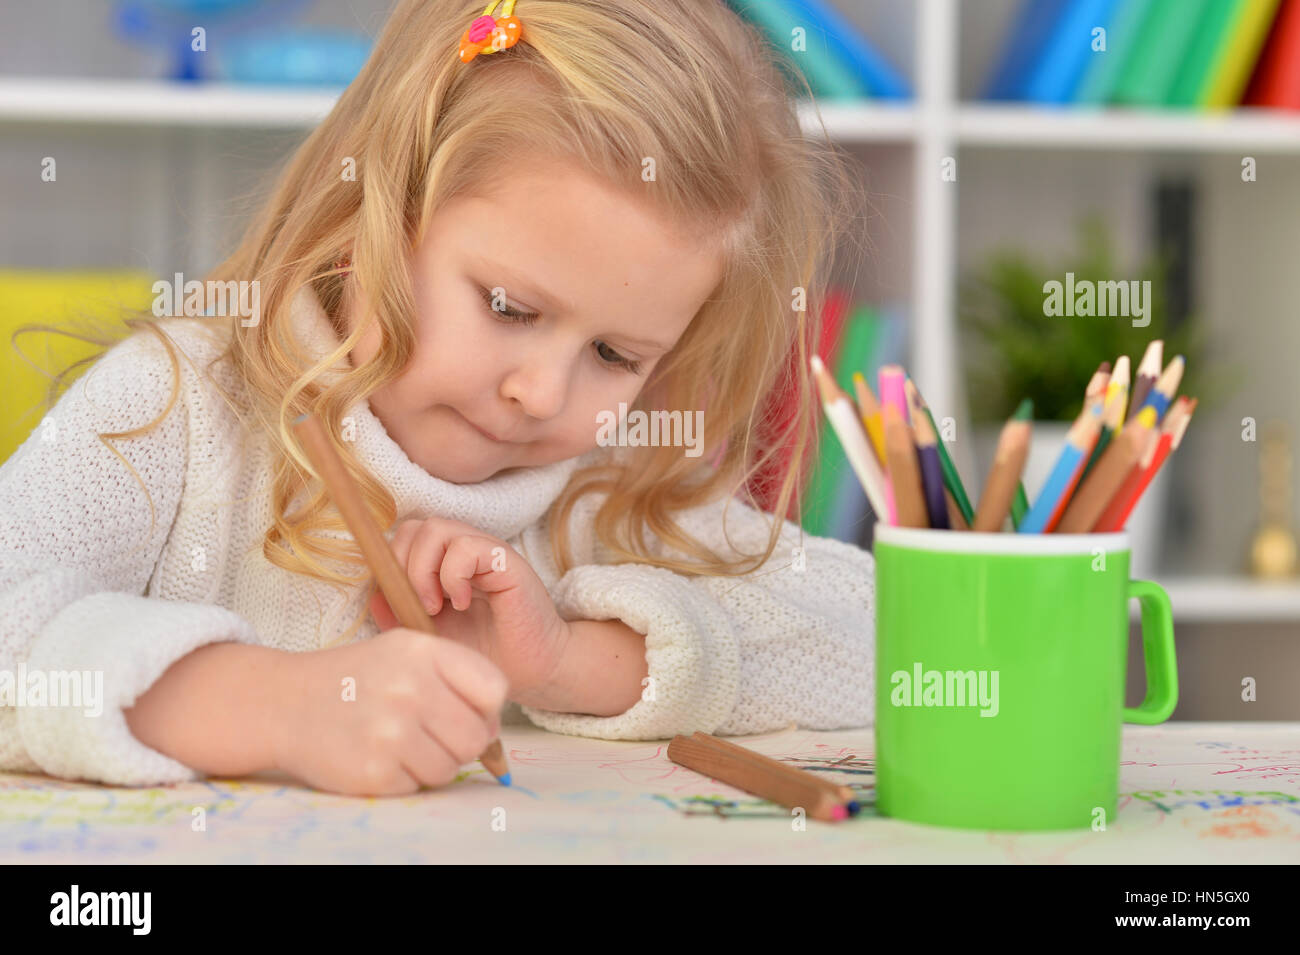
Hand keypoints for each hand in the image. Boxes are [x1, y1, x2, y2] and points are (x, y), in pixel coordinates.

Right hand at [272, 628, 508, 795]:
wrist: (284, 703)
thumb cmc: (355, 678)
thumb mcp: (404, 651)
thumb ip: (456, 676)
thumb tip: (494, 727)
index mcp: (423, 652)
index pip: (494, 689)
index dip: (487, 708)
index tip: (467, 711)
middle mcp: (409, 689)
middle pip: (477, 736)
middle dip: (463, 742)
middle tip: (433, 734)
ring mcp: (390, 732)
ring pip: (451, 767)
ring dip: (434, 762)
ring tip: (402, 742)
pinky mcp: (374, 772)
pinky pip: (420, 786)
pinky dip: (406, 777)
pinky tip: (381, 755)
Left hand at [369, 517, 570, 702]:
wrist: (531, 668)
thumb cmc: (484, 651)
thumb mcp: (430, 635)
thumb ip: (400, 613)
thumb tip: (375, 593)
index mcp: (443, 561)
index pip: (403, 537)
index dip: (392, 564)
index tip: (401, 604)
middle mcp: (463, 549)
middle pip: (413, 526)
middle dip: (403, 566)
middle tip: (419, 606)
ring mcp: (485, 551)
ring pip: (434, 528)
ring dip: (424, 570)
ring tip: (437, 606)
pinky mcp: (505, 560)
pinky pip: (466, 548)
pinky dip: (454, 577)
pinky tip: (463, 603)